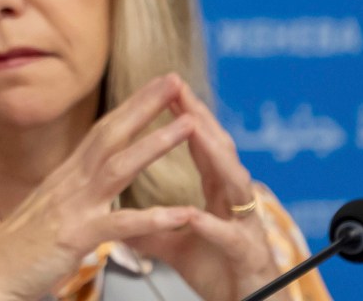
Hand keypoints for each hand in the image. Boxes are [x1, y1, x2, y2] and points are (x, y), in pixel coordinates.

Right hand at [0, 74, 205, 300]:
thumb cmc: (20, 250)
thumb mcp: (51, 211)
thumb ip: (74, 193)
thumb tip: (91, 180)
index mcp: (66, 177)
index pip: (102, 132)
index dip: (130, 106)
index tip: (157, 86)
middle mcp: (68, 183)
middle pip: (110, 135)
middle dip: (143, 106)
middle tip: (174, 81)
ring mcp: (71, 208)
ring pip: (118, 168)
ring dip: (153, 145)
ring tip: (187, 127)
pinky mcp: (74, 238)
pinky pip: (119, 225)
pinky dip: (152, 219)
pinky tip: (182, 214)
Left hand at [127, 86, 280, 300]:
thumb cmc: (216, 273)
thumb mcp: (174, 245)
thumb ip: (149, 226)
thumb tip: (114, 214)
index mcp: (218, 198)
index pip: (202, 149)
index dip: (186, 118)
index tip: (165, 89)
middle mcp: (235, 206)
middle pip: (221, 154)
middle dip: (203, 121)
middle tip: (181, 91)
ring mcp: (246, 229)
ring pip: (236, 186)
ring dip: (216, 158)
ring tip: (196, 132)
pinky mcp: (248, 258)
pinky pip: (230, 238)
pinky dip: (211, 225)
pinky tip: (193, 214)